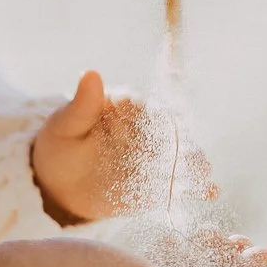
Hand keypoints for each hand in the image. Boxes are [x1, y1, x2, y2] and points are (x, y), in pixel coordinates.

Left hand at [31, 70, 212, 223]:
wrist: (56, 183)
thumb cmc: (59, 145)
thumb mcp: (66, 125)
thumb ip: (82, 104)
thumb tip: (90, 73)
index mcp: (127, 107)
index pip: (147, 109)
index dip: (159, 118)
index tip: (170, 126)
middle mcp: (145, 131)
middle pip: (170, 135)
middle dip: (184, 145)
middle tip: (193, 156)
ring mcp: (152, 158)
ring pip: (179, 160)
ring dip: (194, 167)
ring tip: (205, 177)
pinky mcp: (154, 184)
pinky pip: (175, 186)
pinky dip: (192, 189)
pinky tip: (210, 193)